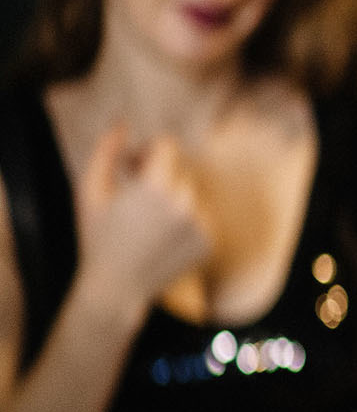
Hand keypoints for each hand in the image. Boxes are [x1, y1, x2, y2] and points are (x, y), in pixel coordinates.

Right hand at [72, 126, 210, 316]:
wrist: (116, 289)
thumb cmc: (96, 238)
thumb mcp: (90, 192)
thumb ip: (105, 153)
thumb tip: (121, 123)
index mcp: (156, 188)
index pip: (168, 146)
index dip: (148, 150)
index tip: (131, 164)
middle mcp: (186, 205)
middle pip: (179, 170)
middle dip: (157, 175)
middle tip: (133, 193)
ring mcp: (202, 225)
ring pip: (193, 193)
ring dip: (172, 197)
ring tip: (145, 220)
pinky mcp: (210, 243)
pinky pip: (202, 216)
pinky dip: (185, 219)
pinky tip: (160, 237)